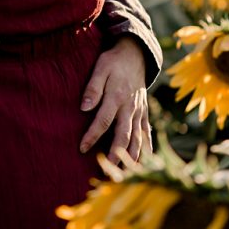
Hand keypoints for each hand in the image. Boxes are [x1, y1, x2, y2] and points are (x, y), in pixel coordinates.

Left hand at [78, 38, 150, 160]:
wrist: (136, 55)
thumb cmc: (114, 62)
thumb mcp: (101, 68)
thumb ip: (93, 87)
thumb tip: (83, 107)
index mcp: (117, 97)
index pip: (103, 121)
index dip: (92, 136)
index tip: (82, 148)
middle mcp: (130, 107)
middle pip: (124, 135)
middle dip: (116, 153)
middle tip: (108, 170)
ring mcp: (139, 111)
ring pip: (137, 138)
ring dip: (132, 156)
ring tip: (125, 173)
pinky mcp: (144, 113)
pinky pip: (147, 133)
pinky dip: (146, 148)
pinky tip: (144, 162)